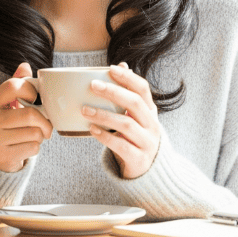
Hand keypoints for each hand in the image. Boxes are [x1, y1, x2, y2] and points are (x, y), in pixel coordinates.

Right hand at [0, 62, 52, 172]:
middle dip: (44, 121)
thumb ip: (16, 85)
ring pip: (34, 133)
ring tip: (31, 137)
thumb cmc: (5, 127)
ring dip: (40, 136)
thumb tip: (24, 66)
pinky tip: (25, 148)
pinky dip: (35, 148)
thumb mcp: (7, 105)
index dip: (30, 91)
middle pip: (30, 114)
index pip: (13, 86)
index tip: (34, 99)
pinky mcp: (1, 157)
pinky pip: (33, 147)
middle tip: (45, 126)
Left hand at [83, 62, 160, 178]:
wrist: (149, 171)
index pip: (143, 89)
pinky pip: (121, 145)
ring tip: (85, 109)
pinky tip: (91, 129)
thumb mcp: (136, 117)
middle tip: (93, 85)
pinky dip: (104, 136)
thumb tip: (121, 65)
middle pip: (135, 103)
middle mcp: (152, 124)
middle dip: (113, 92)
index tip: (110, 68)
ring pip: (126, 124)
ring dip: (104, 115)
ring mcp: (147, 142)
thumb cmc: (136, 138)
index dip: (128, 77)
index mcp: (151, 111)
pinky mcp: (138, 158)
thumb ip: (128, 95)